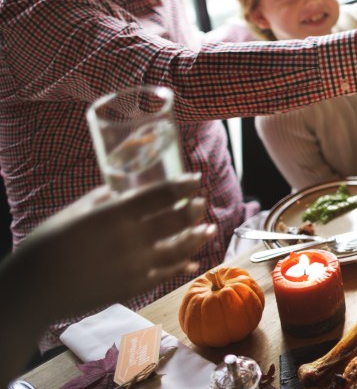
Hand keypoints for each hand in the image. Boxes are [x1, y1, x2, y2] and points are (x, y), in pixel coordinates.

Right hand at [27, 175, 212, 316]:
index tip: (195, 180)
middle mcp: (130, 239)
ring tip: (209, 229)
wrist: (32, 292)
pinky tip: (192, 262)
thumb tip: (119, 192)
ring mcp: (134, 266)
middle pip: (175, 221)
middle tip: (201, 203)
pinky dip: (182, 266)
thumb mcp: (72, 214)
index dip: (182, 186)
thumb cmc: (45, 247)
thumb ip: (100, 200)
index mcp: (114, 215)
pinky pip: (165, 274)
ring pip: (178, 249)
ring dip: (197, 238)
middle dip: (193, 210)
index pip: (159, 196)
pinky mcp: (132, 287)